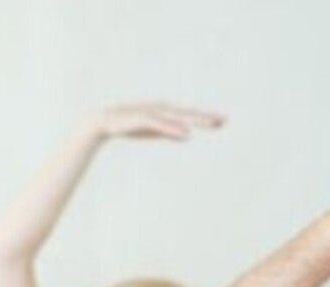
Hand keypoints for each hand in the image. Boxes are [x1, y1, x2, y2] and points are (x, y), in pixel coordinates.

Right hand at [92, 102, 224, 141]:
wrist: (105, 122)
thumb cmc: (130, 125)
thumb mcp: (154, 131)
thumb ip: (171, 132)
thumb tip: (188, 135)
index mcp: (166, 112)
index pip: (190, 115)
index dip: (206, 118)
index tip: (223, 122)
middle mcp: (162, 109)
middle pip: (188, 114)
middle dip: (206, 117)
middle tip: (224, 120)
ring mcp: (153, 113)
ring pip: (178, 116)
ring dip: (194, 120)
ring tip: (210, 124)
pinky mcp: (143, 118)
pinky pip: (161, 124)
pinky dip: (174, 127)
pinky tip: (186, 132)